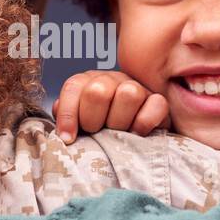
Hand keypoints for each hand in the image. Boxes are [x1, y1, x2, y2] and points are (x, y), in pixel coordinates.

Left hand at [52, 69, 168, 142]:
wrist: (134, 139)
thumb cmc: (101, 131)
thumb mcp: (79, 123)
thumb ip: (66, 116)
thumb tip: (60, 115)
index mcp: (88, 82)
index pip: (73, 87)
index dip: (68, 115)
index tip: (69, 138)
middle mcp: (112, 80)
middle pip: (98, 91)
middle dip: (93, 119)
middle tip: (96, 133)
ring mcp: (137, 87)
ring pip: (128, 94)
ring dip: (119, 121)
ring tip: (117, 135)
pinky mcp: (159, 101)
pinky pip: (155, 105)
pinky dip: (144, 123)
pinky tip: (137, 134)